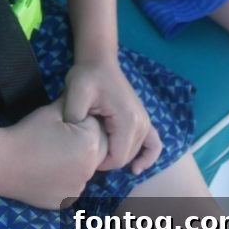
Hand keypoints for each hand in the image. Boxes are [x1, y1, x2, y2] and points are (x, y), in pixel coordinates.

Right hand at [0, 97, 107, 209]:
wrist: (3, 163)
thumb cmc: (28, 133)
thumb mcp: (51, 111)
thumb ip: (72, 103)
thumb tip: (84, 97)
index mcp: (89, 144)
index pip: (97, 126)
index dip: (82, 120)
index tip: (65, 121)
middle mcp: (89, 169)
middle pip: (99, 150)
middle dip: (87, 140)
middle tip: (61, 135)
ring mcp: (78, 188)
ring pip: (87, 168)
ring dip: (79, 159)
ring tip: (55, 151)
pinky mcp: (67, 200)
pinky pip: (75, 184)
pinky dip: (69, 176)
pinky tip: (51, 168)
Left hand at [62, 58, 160, 174]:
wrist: (99, 60)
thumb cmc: (87, 75)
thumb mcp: (75, 92)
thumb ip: (74, 117)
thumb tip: (77, 139)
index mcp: (127, 120)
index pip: (116, 158)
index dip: (98, 162)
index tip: (82, 151)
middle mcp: (142, 123)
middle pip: (125, 158)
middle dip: (106, 158)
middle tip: (87, 146)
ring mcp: (145, 121)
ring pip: (134, 153)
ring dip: (118, 155)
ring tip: (100, 150)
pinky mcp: (144, 119)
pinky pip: (153, 145)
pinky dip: (147, 157)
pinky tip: (137, 169)